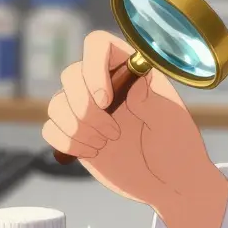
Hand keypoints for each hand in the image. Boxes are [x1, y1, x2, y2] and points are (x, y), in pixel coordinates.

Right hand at [43, 31, 223, 214]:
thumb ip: (152, 100)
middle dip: (85, 108)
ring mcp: (87, 109)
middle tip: (113, 133)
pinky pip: (50, 129)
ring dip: (77, 128)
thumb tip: (131, 86)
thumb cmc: (176, 147)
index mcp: (129, 70)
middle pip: (71, 74)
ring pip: (56, 103)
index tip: (105, 100)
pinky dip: (66, 142)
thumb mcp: (172, 121)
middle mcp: (104, 84)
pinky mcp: (75, 134)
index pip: (97, 45)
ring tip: (104, 144)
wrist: (168, 182)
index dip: (93, 67)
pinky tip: (91, 152)